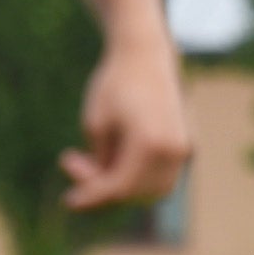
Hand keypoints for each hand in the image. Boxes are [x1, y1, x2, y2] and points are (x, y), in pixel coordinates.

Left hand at [60, 31, 191, 209]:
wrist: (145, 54)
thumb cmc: (115, 84)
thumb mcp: (95, 124)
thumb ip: (99, 164)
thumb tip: (102, 193)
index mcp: (151, 143)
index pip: (119, 188)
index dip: (91, 198)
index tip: (68, 200)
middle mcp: (174, 150)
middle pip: (136, 193)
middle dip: (103, 189)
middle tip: (72, 163)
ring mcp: (184, 148)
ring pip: (152, 191)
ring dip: (122, 186)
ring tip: (92, 159)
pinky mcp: (184, 145)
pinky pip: (161, 176)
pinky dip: (137, 177)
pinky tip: (112, 155)